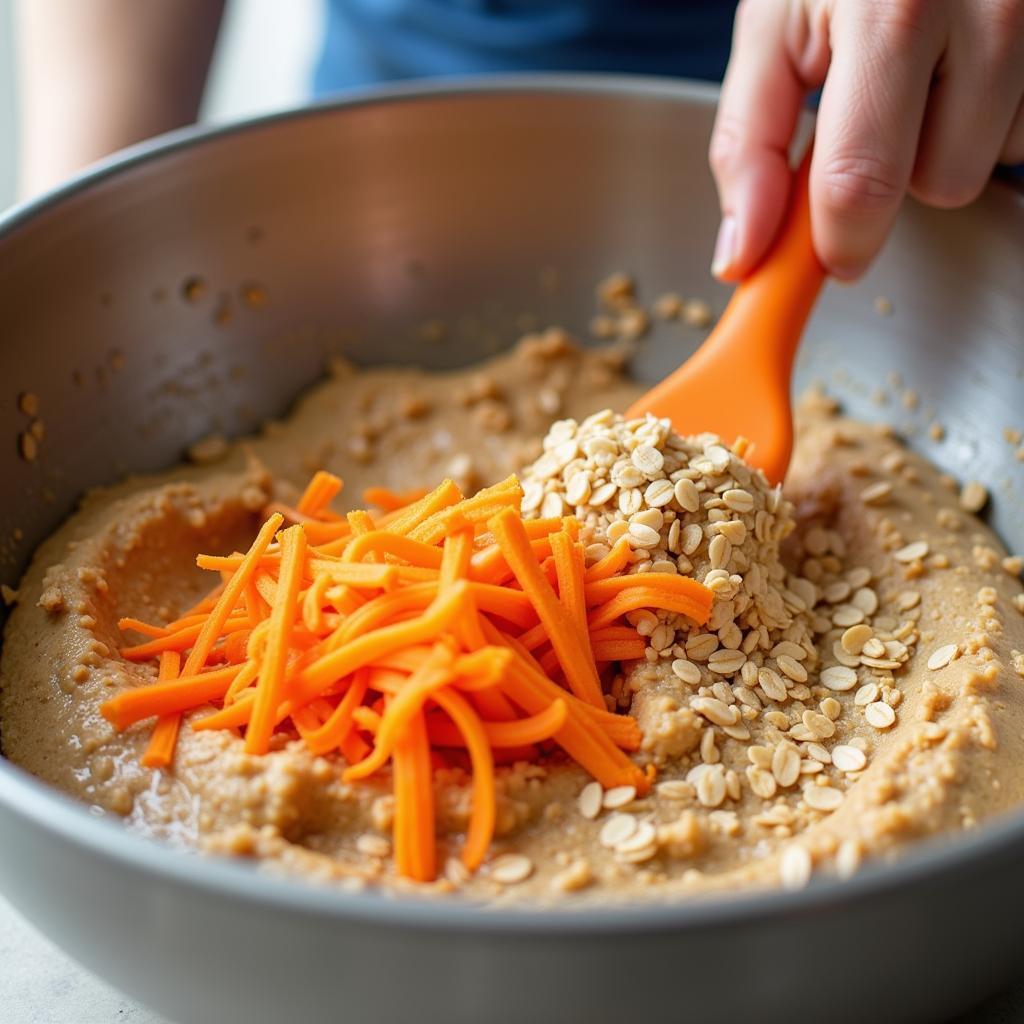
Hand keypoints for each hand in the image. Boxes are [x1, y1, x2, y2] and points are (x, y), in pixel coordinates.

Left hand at [708, 0, 1023, 280]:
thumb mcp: (773, 28)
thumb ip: (749, 145)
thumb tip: (740, 254)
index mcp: (892, 8)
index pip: (861, 180)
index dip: (841, 240)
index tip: (832, 255)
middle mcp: (989, 7)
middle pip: (941, 182)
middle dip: (901, 171)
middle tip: (883, 105)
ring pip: (996, 160)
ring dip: (955, 138)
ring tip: (932, 68)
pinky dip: (998, 113)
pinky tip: (973, 63)